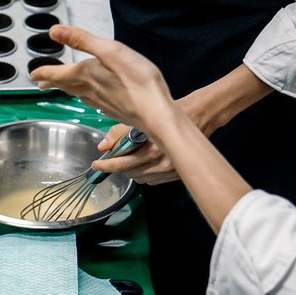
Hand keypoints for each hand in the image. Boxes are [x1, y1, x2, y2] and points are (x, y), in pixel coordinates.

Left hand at [30, 23, 178, 140]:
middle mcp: (90, 91)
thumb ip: (82, 40)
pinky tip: (93, 97)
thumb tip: (55, 32)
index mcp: (86, 75)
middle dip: (52, 83)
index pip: (56, 75)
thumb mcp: (110, 51)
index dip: (43, 73)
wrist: (157, 113)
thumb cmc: (138, 81)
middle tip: (41, 83)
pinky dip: (86, 97)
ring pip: (79, 94)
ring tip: (63, 87)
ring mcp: (103, 102)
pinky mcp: (115, 110)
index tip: (33, 75)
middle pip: (65, 86)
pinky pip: (94, 102)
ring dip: (67, 89)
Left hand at [90, 83, 240, 184]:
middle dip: (117, 168)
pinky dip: (144, 174)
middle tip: (108, 162)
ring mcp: (170, 170)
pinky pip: (153, 180)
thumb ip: (119, 133)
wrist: (199, 116)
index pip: (123, 163)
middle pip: (130, 173)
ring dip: (131, 171)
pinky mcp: (176, 174)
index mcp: (152, 148)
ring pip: (141, 178)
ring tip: (127, 159)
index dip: (106, 165)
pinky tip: (142, 163)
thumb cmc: (169, 113)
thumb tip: (103, 146)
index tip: (96, 165)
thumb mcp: (142, 119)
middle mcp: (162, 162)